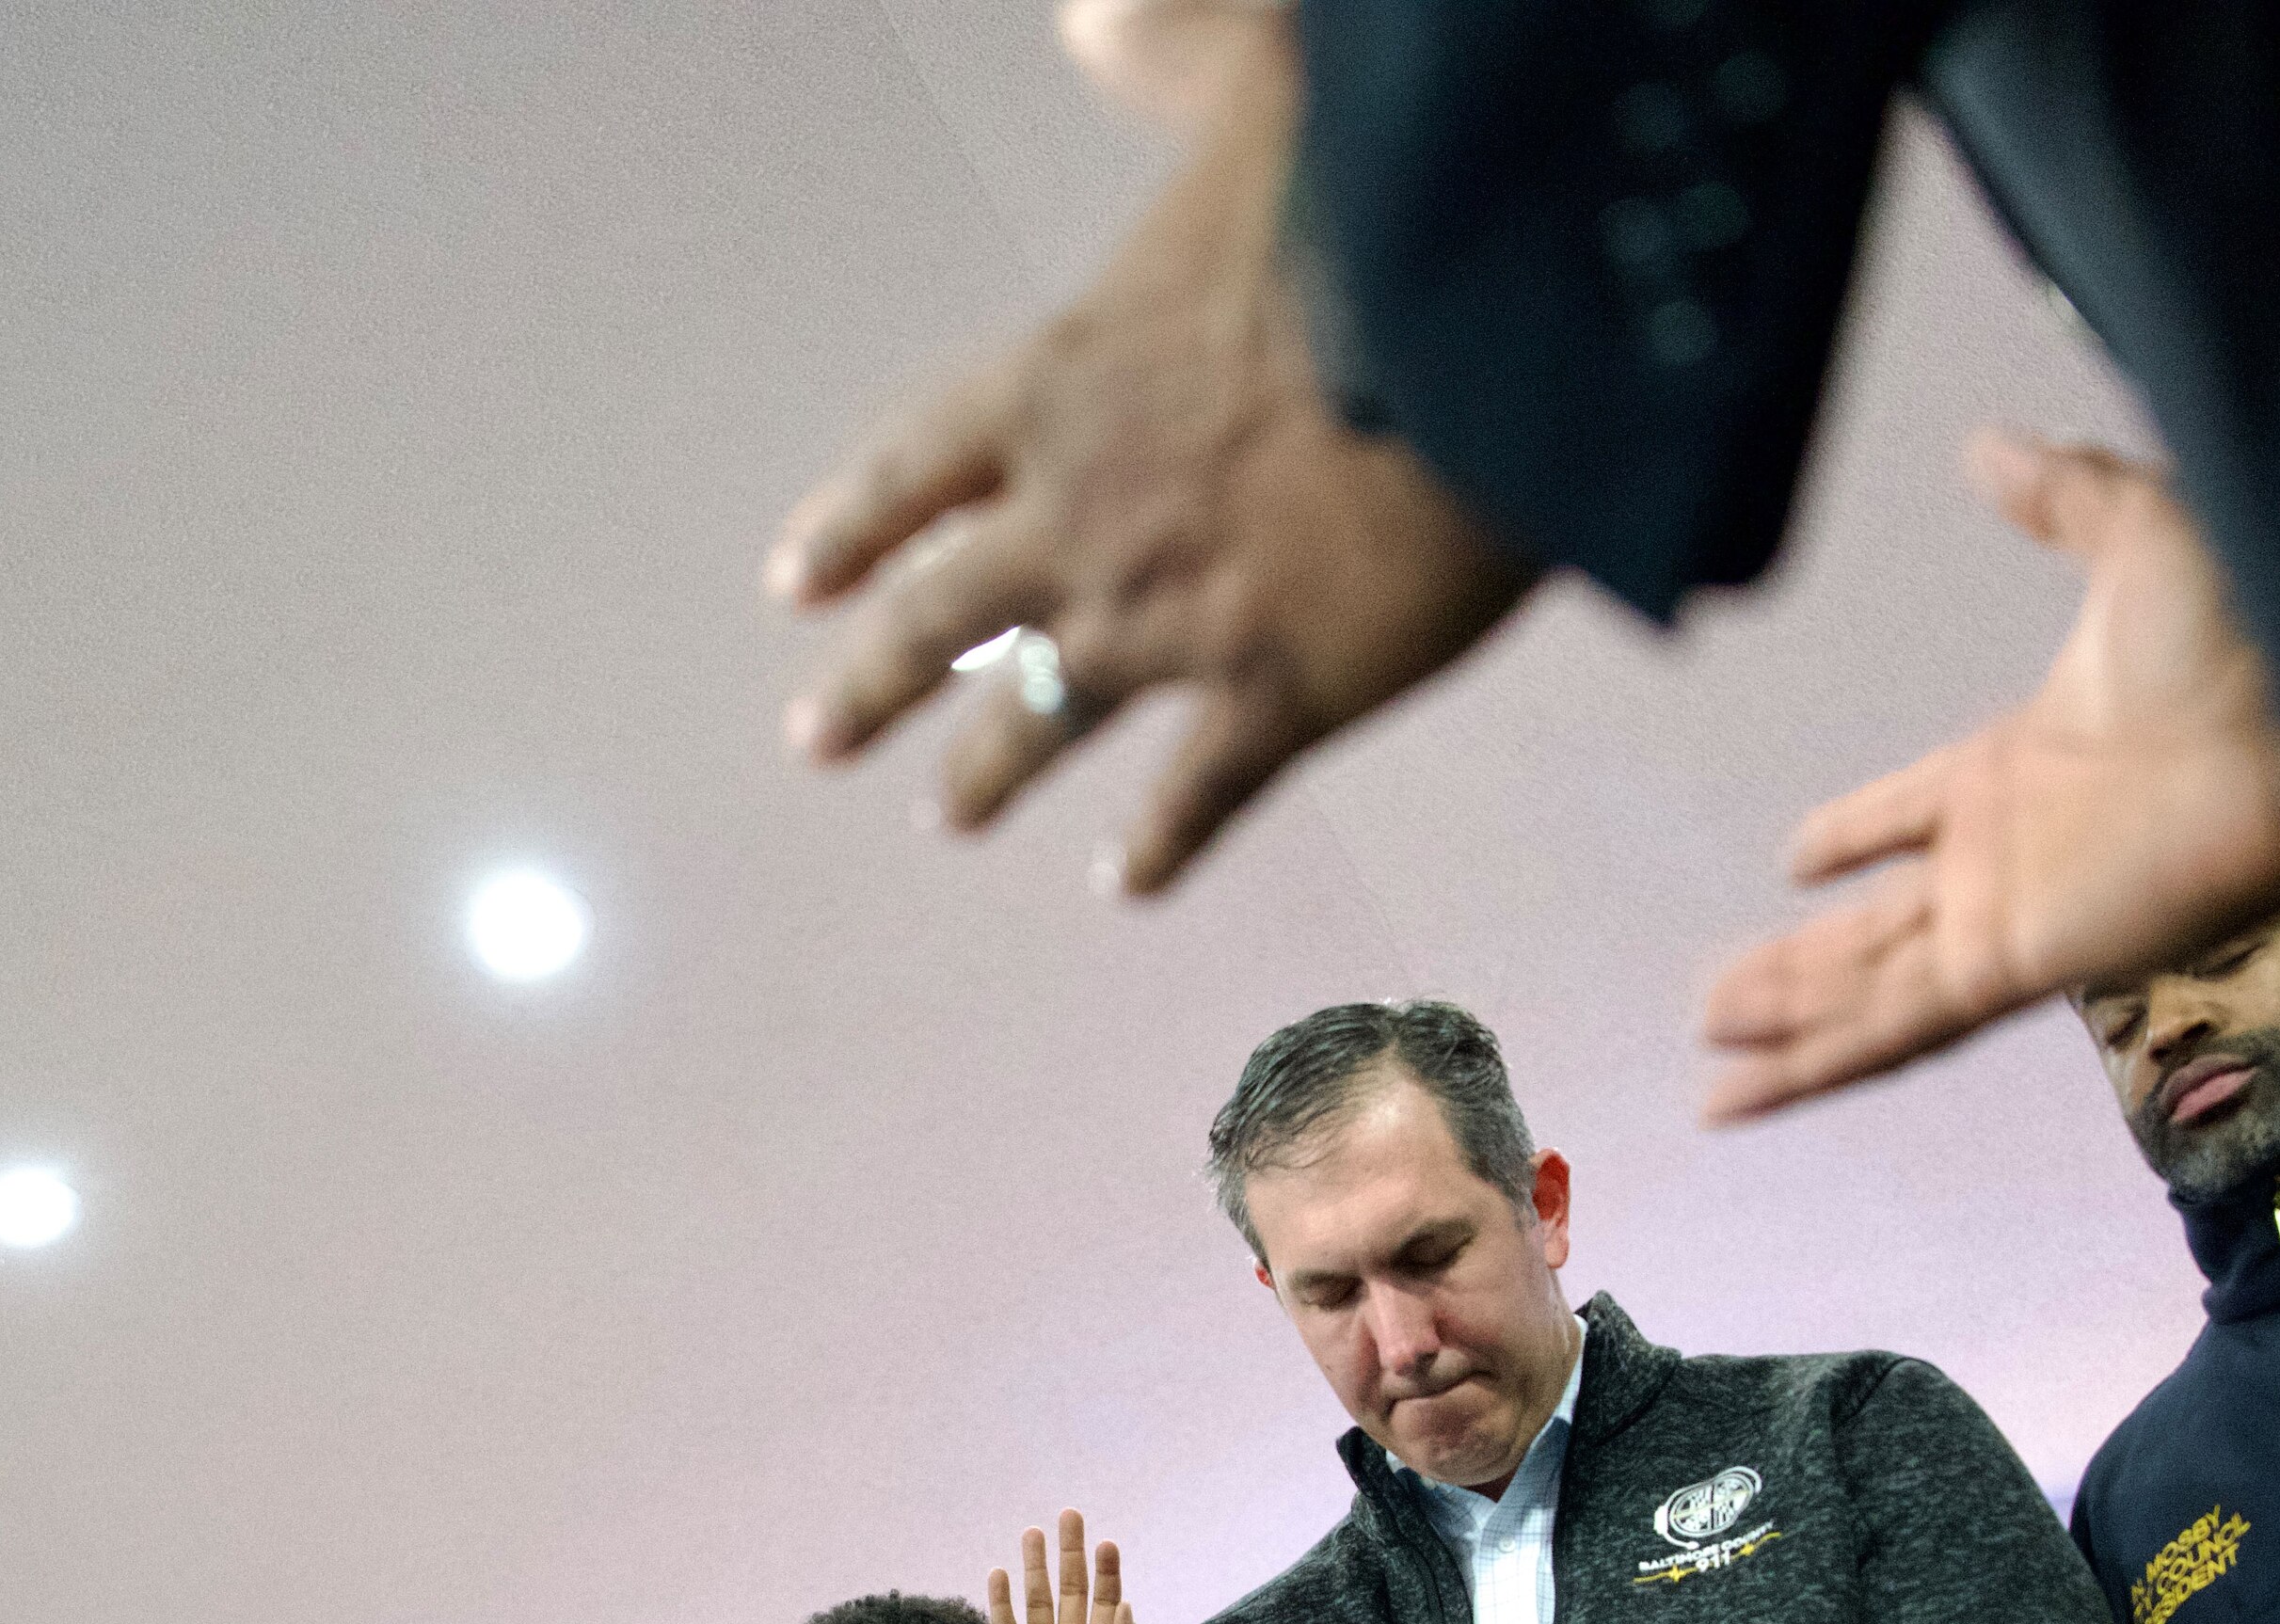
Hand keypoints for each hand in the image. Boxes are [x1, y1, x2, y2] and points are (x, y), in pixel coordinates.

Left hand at [770, 16, 1533, 895]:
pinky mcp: (1279, 694)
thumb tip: (1101, 25)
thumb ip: (1165, 57)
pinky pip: (1197, 792)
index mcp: (1059, 382)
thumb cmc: (1364, 200)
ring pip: (1043, 717)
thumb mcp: (1248, 87)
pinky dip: (1160, 843)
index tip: (799, 585)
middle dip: (875, 683)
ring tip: (953, 815)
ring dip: (990, 771)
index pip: (917, 468)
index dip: (856, 527)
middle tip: (820, 740)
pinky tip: (1128, 883)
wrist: (1481, 333)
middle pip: (942, 618)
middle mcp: (1080, 517)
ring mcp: (1169, 619)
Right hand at [994, 1514, 1144, 1623]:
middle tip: (1068, 1516)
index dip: (1107, 1570)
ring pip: (1038, 1600)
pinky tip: (998, 1574)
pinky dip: (1001, 1601)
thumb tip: (1128, 1604)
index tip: (1105, 1541)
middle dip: (1069, 1553)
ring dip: (1034, 1568)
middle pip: (1071, 1588)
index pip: (1107, 1599)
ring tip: (1031, 1533)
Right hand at [1699, 434, 2279, 1120]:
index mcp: (2019, 768)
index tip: (1798, 859)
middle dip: (1797, 970)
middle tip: (1716, 1004)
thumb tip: (1986, 444)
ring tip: (1711, 1074)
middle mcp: (2006, 859)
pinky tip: (1744, 1091)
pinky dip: (1815, 1064)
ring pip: (1868, 993)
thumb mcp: (2135, 529)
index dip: (1855, 836)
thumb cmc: (2253, 630)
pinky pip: (1893, 1027)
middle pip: (1873, 932)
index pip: (1909, 815)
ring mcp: (2007, 920)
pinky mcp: (2018, 966)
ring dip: (1788, 1030)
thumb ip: (2058, 492)